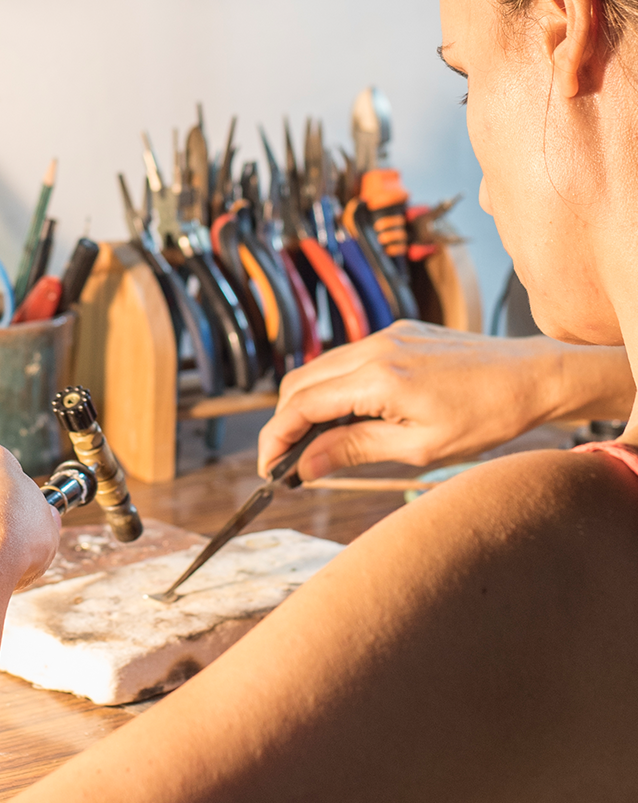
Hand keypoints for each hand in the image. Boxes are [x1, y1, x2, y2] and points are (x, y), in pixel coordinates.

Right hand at [257, 321, 569, 479]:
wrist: (533, 376)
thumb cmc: (486, 417)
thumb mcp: (418, 447)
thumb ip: (355, 450)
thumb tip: (305, 467)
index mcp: (379, 378)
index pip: (302, 406)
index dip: (276, 439)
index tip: (269, 469)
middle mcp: (376, 347)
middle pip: (300, 383)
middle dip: (283, 423)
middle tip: (286, 462)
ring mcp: (387, 335)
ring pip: (320, 369)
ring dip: (307, 405)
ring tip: (315, 445)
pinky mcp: (399, 333)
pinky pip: (348, 359)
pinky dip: (334, 388)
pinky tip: (347, 417)